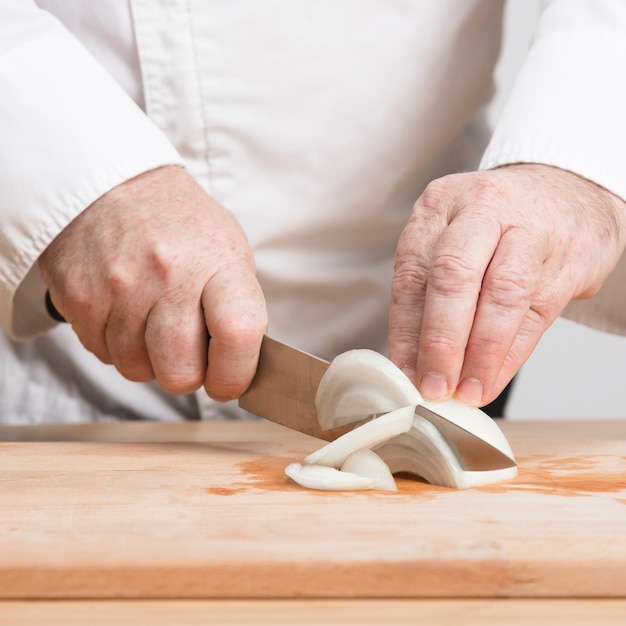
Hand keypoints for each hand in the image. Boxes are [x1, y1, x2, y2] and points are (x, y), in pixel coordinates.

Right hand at [39, 165, 266, 400]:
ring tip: (153, 321)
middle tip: (188, 352)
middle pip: (180, 371)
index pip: (238, 334)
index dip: (236, 374)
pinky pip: (103, 354)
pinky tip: (125, 313)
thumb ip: (239, 306)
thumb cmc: (178, 223)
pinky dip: (117, 345)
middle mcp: (169, 275)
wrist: (110, 184)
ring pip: (138, 370)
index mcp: (218, 263)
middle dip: (188, 374)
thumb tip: (243, 364)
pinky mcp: (80, 298)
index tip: (229, 382)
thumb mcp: (227, 249)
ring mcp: (120, 288)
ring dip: (149, 359)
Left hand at [389, 164, 625, 405]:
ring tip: (466, 390)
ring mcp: (530, 230)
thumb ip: (428, 292)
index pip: (413, 272)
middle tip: (434, 386)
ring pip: (501, 294)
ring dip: (480, 353)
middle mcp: (483, 208)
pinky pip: (535, 314)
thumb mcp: (451, 238)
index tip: (404, 372)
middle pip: (453, 276)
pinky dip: (510, 354)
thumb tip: (410, 363)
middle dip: (440, 341)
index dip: (405, 330)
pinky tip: (493, 377)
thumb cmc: (496, 224)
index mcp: (441, 204)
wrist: (568, 195)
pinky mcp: (568, 260)